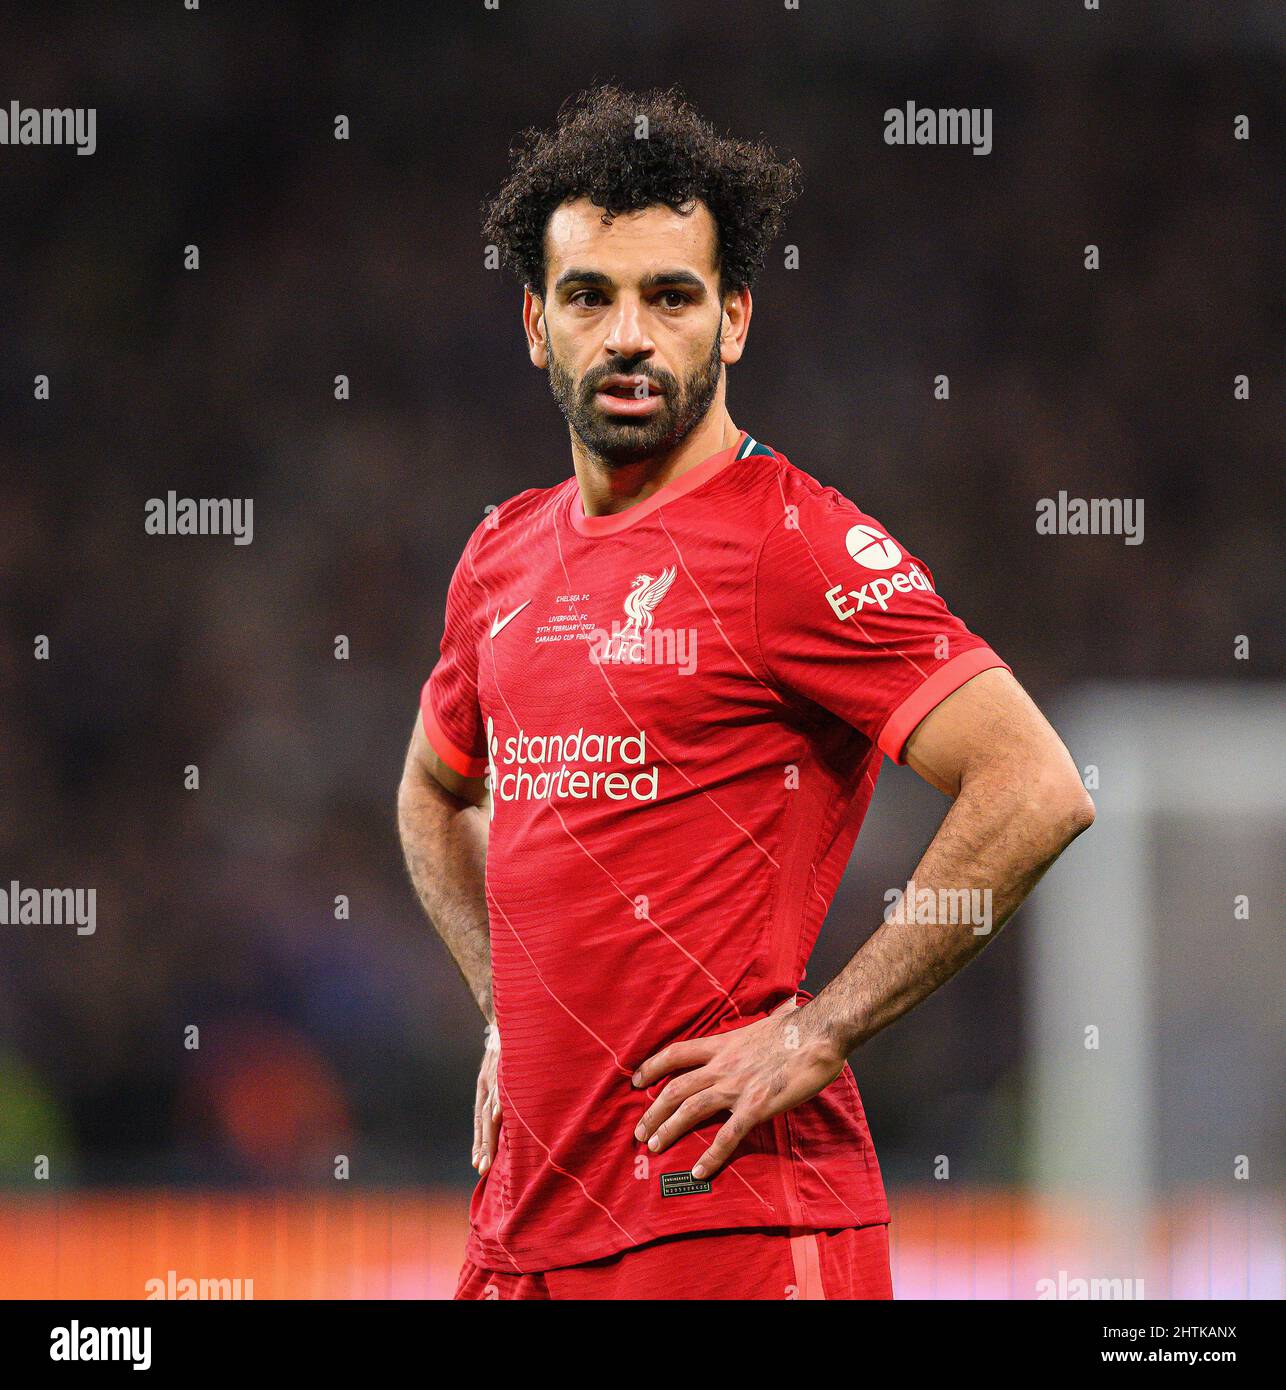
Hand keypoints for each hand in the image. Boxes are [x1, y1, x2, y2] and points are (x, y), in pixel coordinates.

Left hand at [471, 1022, 500, 1175]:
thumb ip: (506, 1084)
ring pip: (492, 1108)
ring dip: (489, 1134)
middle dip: (483, 1146)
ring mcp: (496, 1072)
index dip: (478, 1140)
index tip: (476, 1164)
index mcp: (486, 1083)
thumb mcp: (505, 1062)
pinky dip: (501, 1100)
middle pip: (483, 1119)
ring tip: (487, 1158)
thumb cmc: (512, 1039)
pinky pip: (503, 1084)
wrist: (510, 1006)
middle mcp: (488, 1080)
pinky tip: (499, 1116)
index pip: (479, 1117)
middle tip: (481, 1170)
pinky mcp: (506, 1061)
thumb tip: (511, 1106)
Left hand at [632, 999, 845, 1179]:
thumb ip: (769, 1019)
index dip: (652, 1066)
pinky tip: (698, 1171)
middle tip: (639, 1131)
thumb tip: (785, 1008)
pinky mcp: (755, 1106)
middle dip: (653, 1111)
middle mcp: (723, 1066)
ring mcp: (737, 1086)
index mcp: (724, 1045)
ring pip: (691, 1109)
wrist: (820, 1034)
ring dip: (669, 1129)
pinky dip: (711, 1156)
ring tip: (653, 1146)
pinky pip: (727, 1136)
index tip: (636, 1081)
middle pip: (675, 1087)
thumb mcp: (773, 1020)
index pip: (677, 1053)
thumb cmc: (801, 1028)